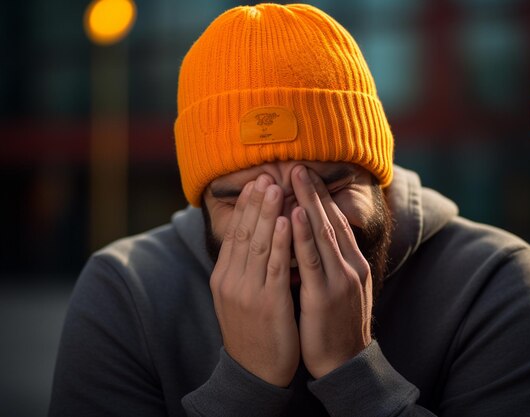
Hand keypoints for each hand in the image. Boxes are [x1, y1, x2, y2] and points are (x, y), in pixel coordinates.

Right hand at [209, 175, 299, 386]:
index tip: (255, 183)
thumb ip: (241, 269)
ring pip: (258, 244)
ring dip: (267, 213)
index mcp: (223, 277)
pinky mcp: (268, 304)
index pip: (235, 234)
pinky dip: (281, 241)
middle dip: (256, 203)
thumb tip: (250, 239)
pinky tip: (287, 221)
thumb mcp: (237, 297)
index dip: (245, 207)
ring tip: (275, 188)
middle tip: (265, 175)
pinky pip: (275, 266)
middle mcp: (231, 281)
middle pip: (244, 233)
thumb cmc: (252, 330)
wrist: (255, 371)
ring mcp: (248, 292)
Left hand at [291, 166, 372, 378]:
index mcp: (354, 263)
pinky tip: (293, 214)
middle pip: (331, 220)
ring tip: (295, 177)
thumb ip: (334, 264)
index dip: (321, 197)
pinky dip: (302, 234)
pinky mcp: (325, 294)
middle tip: (299, 165)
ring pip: (323, 232)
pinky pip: (311, 259)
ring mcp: (340, 279)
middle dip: (314, 191)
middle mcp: (351, 266)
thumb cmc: (338, 326)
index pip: (337, 222)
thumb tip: (320, 242)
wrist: (345, 363)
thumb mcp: (343, 289)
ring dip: (308, 202)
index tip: (307, 175)